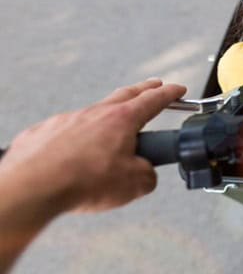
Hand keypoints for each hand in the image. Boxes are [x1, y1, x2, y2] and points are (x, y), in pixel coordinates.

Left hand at [0, 79, 185, 211]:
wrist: (34, 187)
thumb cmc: (81, 182)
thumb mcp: (135, 184)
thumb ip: (148, 174)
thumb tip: (145, 173)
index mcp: (122, 120)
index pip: (153, 100)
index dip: (170, 94)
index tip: (177, 89)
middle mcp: (95, 113)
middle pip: (125, 95)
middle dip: (143, 89)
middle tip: (153, 86)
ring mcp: (67, 120)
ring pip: (94, 112)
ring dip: (108, 116)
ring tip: (114, 130)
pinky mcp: (45, 132)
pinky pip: (67, 130)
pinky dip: (77, 136)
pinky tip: (77, 153)